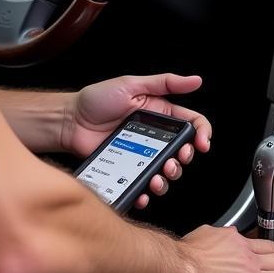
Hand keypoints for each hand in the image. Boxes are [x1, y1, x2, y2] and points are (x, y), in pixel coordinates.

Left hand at [63, 74, 211, 208]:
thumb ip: (165, 83)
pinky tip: (144, 190)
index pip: (191, 124)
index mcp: (159, 114)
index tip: (202, 144)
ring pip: (165, 172)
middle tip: (175, 160)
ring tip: (158, 176)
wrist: (70, 121)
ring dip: (168, 179)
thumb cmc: (96, 100)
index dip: (203, 134)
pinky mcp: (127, 169)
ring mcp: (141, 155)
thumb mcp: (132, 85)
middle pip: (182, 152)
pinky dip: (146, 192)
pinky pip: (142, 185)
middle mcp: (154, 136)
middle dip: (184, 160)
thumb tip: (195, 80)